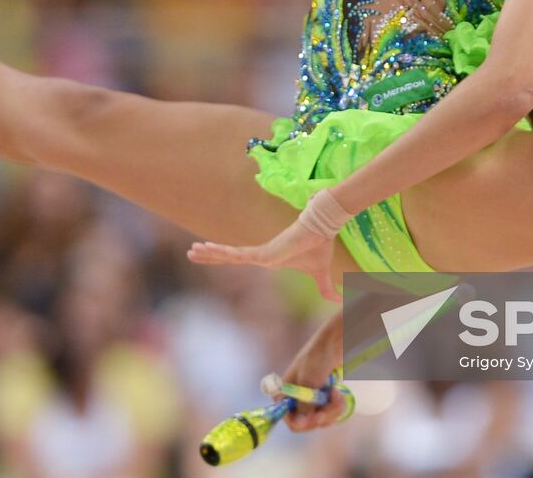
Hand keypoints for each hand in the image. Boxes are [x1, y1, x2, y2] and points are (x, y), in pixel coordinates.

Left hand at [187, 220, 341, 301]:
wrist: (323, 231)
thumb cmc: (319, 247)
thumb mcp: (321, 274)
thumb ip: (326, 288)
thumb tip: (341, 299)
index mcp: (269, 258)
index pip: (241, 258)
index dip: (225, 256)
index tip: (210, 255)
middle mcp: (261, 255)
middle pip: (230, 255)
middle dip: (210, 255)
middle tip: (191, 252)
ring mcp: (260, 253)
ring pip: (230, 254)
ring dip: (210, 253)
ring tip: (192, 250)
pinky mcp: (263, 253)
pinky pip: (237, 254)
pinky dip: (222, 252)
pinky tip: (207, 248)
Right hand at [280, 315, 346, 432]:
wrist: (335, 343)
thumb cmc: (317, 357)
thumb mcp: (309, 381)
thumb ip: (304, 404)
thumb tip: (301, 424)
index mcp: (284, 395)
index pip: (291, 421)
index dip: (304, 423)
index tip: (318, 416)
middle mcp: (295, 400)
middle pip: (308, 423)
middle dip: (323, 415)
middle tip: (334, 400)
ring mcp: (310, 400)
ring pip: (321, 420)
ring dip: (333, 410)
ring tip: (338, 393)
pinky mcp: (323, 399)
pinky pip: (330, 414)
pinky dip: (337, 407)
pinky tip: (339, 394)